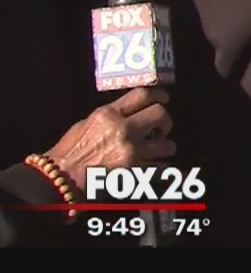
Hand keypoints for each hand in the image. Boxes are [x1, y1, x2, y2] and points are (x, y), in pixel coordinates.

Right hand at [45, 87, 175, 192]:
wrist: (60, 178)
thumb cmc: (69, 151)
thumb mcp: (87, 123)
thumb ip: (111, 116)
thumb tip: (131, 112)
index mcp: (109, 114)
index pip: (142, 95)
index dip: (159, 94)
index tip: (164, 99)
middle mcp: (123, 129)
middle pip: (161, 114)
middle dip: (165, 121)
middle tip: (160, 128)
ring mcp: (132, 151)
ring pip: (167, 144)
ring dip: (165, 147)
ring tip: (158, 150)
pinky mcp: (135, 171)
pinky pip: (160, 167)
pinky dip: (160, 167)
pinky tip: (154, 166)